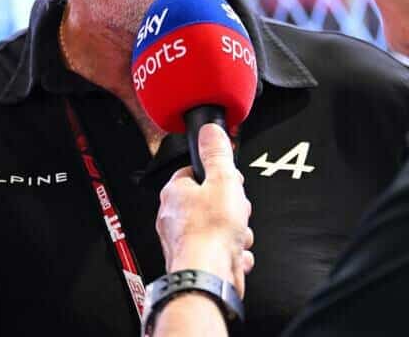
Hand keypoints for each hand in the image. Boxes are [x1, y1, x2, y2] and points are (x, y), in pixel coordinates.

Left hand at [156, 124, 253, 296]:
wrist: (208, 277)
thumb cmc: (211, 232)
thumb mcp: (223, 180)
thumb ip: (218, 153)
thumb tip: (210, 131)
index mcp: (174, 192)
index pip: (194, 172)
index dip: (218, 175)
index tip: (230, 180)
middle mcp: (172, 216)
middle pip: (209, 201)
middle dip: (230, 207)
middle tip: (235, 210)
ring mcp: (182, 241)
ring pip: (216, 227)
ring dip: (234, 231)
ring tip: (236, 234)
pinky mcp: (194, 261)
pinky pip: (218, 250)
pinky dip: (230, 252)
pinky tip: (235, 252)